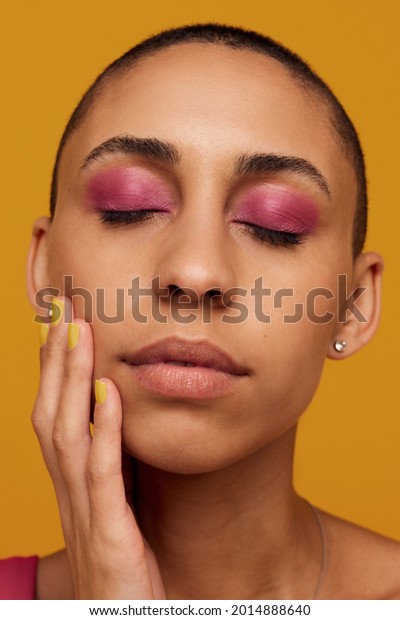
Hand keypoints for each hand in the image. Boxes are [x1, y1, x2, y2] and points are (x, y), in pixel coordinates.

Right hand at [32, 297, 165, 598]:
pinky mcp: (108, 536)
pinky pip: (101, 475)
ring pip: (67, 435)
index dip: (53, 370)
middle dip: (55, 359)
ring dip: (71, 380)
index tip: (61, 324)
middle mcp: (68, 495)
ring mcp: (83, 514)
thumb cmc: (124, 572)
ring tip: (80, 333)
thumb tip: (119, 419)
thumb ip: (113, 470)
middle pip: (51, 415)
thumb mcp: (115, 512)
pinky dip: (101, 430)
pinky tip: (108, 393)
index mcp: (71, 489)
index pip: (54, 417)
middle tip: (63, 309)